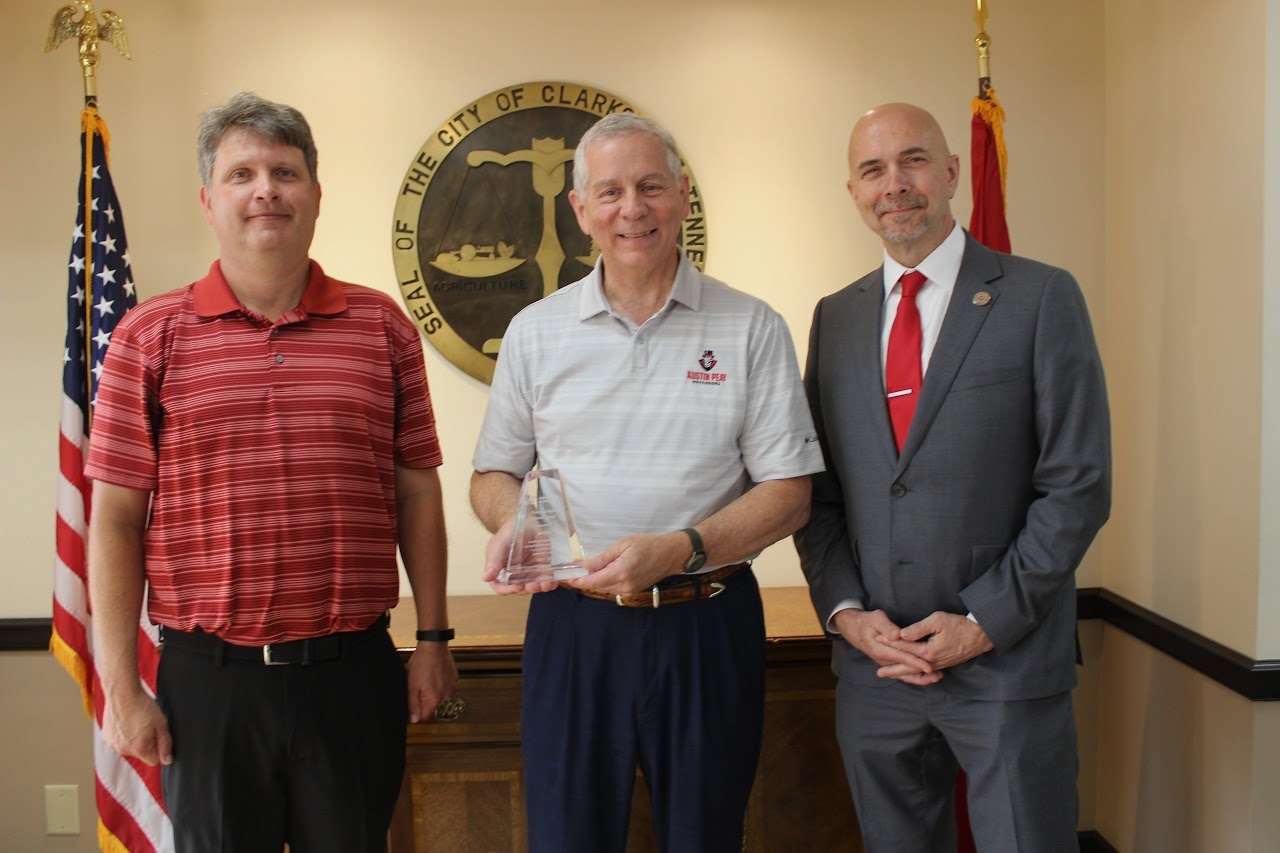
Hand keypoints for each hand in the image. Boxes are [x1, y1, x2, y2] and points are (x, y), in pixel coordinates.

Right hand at [101, 686, 171, 765]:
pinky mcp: (106, 737)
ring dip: (133, 739)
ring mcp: (113, 744)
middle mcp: (124, 750)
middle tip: (147, 726)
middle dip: (146, 743)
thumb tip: (167, 760)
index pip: (153, 761)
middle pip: (141, 754)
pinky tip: (126, 721)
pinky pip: (118, 741)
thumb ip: (165, 744)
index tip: (158, 737)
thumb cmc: (143, 706)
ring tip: (135, 722)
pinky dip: (123, 735)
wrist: (123, 693)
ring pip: (129, 748)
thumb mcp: (161, 724)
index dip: (159, 749)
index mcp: (139, 748)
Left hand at [406, 642, 458, 722]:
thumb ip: (412, 704)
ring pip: (439, 697)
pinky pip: (446, 687)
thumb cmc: (421, 664)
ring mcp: (452, 688)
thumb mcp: (411, 685)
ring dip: (433, 692)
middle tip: (418, 685)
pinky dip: (440, 684)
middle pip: (432, 706)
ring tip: (427, 678)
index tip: (412, 699)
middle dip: (424, 699)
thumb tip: (414, 720)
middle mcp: (445, 696)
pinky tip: (435, 674)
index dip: (416, 710)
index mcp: (433, 699)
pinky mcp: (455, 679)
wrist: (434, 646)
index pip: (424, 716)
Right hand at [480, 517, 556, 594]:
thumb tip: (486, 577)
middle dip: (528, 589)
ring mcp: (531, 573)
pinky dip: (554, 581)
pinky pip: (549, 577)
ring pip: (536, 585)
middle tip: (533, 585)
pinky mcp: (543, 567)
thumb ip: (493, 562)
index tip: (516, 587)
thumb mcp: (498, 546)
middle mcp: (516, 576)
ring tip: (546, 584)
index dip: (509, 590)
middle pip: (522, 589)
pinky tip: (561, 581)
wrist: (523, 521)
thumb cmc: (507, 534)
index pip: (502, 588)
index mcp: (501, 573)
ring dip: (542, 587)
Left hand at [571, 532, 686, 595]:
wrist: (671, 554)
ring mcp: (629, 591)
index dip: (577, 581)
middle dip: (584, 580)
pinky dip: (605, 582)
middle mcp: (624, 585)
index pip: (592, 582)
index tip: (565, 578)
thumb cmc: (648, 544)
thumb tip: (585, 566)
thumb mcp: (623, 545)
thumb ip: (603, 558)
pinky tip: (603, 572)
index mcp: (620, 572)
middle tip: (573, 571)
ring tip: (587, 570)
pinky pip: (613, 588)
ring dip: (595, 581)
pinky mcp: (633, 591)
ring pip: (604, 588)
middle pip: (597, 586)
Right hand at [832, 608, 942, 685]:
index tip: (929, 666)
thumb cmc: (867, 622)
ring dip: (920, 677)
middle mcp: (884, 660)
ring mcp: (885, 663)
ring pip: (904, 674)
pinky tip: (925, 676)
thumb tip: (896, 635)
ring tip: (936, 678)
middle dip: (923, 673)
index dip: (916, 662)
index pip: (902, 657)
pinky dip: (913, 676)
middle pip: (905, 669)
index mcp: (882, 649)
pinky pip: (901, 673)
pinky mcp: (888, 662)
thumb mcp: (875, 618)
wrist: (854, 628)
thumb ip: (887, 626)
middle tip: (939, 675)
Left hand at [879, 611, 993, 672]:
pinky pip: (926, 673)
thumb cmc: (959, 625)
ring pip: (917, 672)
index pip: (905, 647)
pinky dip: (916, 675)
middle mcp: (932, 662)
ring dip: (903, 674)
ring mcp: (939, 665)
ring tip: (891, 676)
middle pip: (908, 667)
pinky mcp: (944, 664)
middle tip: (878, 673)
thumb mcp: (938, 621)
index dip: (891, 642)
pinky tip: (911, 676)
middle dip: (893, 669)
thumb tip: (901, 634)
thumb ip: (918, 629)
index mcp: (928, 651)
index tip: (878, 640)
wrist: (981, 635)